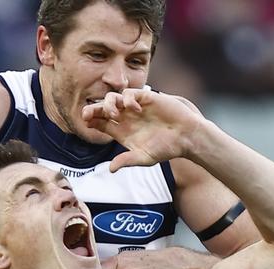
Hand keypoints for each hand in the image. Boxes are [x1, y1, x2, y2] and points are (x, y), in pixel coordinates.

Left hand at [81, 89, 204, 171]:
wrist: (186, 137)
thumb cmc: (166, 149)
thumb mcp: (144, 158)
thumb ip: (127, 161)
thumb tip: (110, 170)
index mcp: (121, 131)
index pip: (100, 123)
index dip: (91, 121)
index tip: (87, 123)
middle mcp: (126, 118)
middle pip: (102, 108)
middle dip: (92, 109)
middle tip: (88, 114)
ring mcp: (135, 107)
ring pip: (113, 98)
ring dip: (109, 103)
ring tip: (114, 114)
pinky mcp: (146, 98)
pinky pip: (130, 93)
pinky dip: (128, 99)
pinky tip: (135, 109)